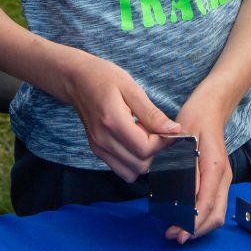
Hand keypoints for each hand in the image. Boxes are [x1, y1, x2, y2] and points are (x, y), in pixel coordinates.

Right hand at [58, 51, 180, 181]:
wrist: (77, 80)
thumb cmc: (104, 78)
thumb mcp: (131, 88)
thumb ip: (151, 113)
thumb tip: (173, 130)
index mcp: (112, 121)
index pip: (145, 148)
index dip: (163, 141)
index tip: (170, 129)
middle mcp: (103, 139)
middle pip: (140, 164)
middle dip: (155, 150)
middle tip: (156, 130)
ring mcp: (98, 147)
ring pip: (131, 172)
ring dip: (144, 158)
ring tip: (144, 135)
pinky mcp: (97, 150)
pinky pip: (121, 169)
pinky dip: (133, 160)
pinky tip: (134, 140)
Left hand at [164, 93, 233, 243]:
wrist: (209, 108)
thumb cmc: (194, 120)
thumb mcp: (185, 142)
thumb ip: (188, 170)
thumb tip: (187, 197)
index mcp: (215, 168)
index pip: (206, 204)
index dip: (191, 223)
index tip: (177, 233)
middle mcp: (224, 177)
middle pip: (215, 215)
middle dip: (196, 231)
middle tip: (174, 236)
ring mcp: (224, 179)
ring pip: (217, 213)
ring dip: (199, 226)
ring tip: (178, 230)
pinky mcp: (219, 179)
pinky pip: (214, 204)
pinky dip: (202, 216)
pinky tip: (186, 217)